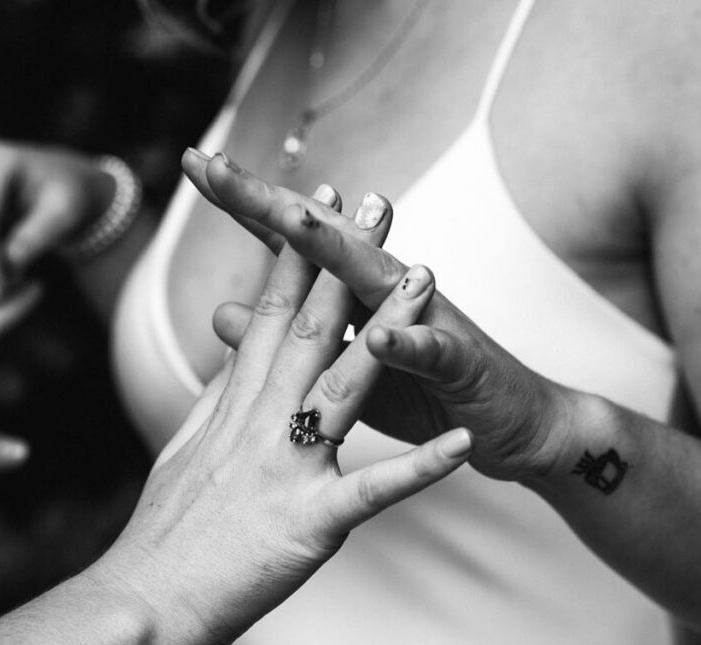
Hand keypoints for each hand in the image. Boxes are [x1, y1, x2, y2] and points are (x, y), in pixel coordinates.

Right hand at [106, 210, 471, 644]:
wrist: (143, 602)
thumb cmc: (164, 536)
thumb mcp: (185, 453)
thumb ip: (217, 402)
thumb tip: (230, 360)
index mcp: (234, 407)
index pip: (269, 314)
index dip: (297, 254)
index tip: (314, 202)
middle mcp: (260, 423)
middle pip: (311, 328)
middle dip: (345, 259)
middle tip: (377, 202)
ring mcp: (286, 467)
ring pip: (346, 385)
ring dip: (391, 331)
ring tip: (429, 280)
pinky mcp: (311, 521)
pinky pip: (375, 490)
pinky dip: (422, 468)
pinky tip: (463, 446)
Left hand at [183, 151, 568, 483]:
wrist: (506, 424)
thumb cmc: (421, 391)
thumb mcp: (338, 367)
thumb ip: (285, 340)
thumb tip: (218, 316)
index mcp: (353, 292)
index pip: (290, 240)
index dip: (243, 204)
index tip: (193, 164)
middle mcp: (387, 289)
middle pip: (323, 238)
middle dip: (270, 202)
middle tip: (218, 166)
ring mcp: (425, 317)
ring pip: (377, 277)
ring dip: (339, 248)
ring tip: (294, 219)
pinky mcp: (459, 361)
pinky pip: (430, 348)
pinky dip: (405, 340)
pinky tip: (379, 331)